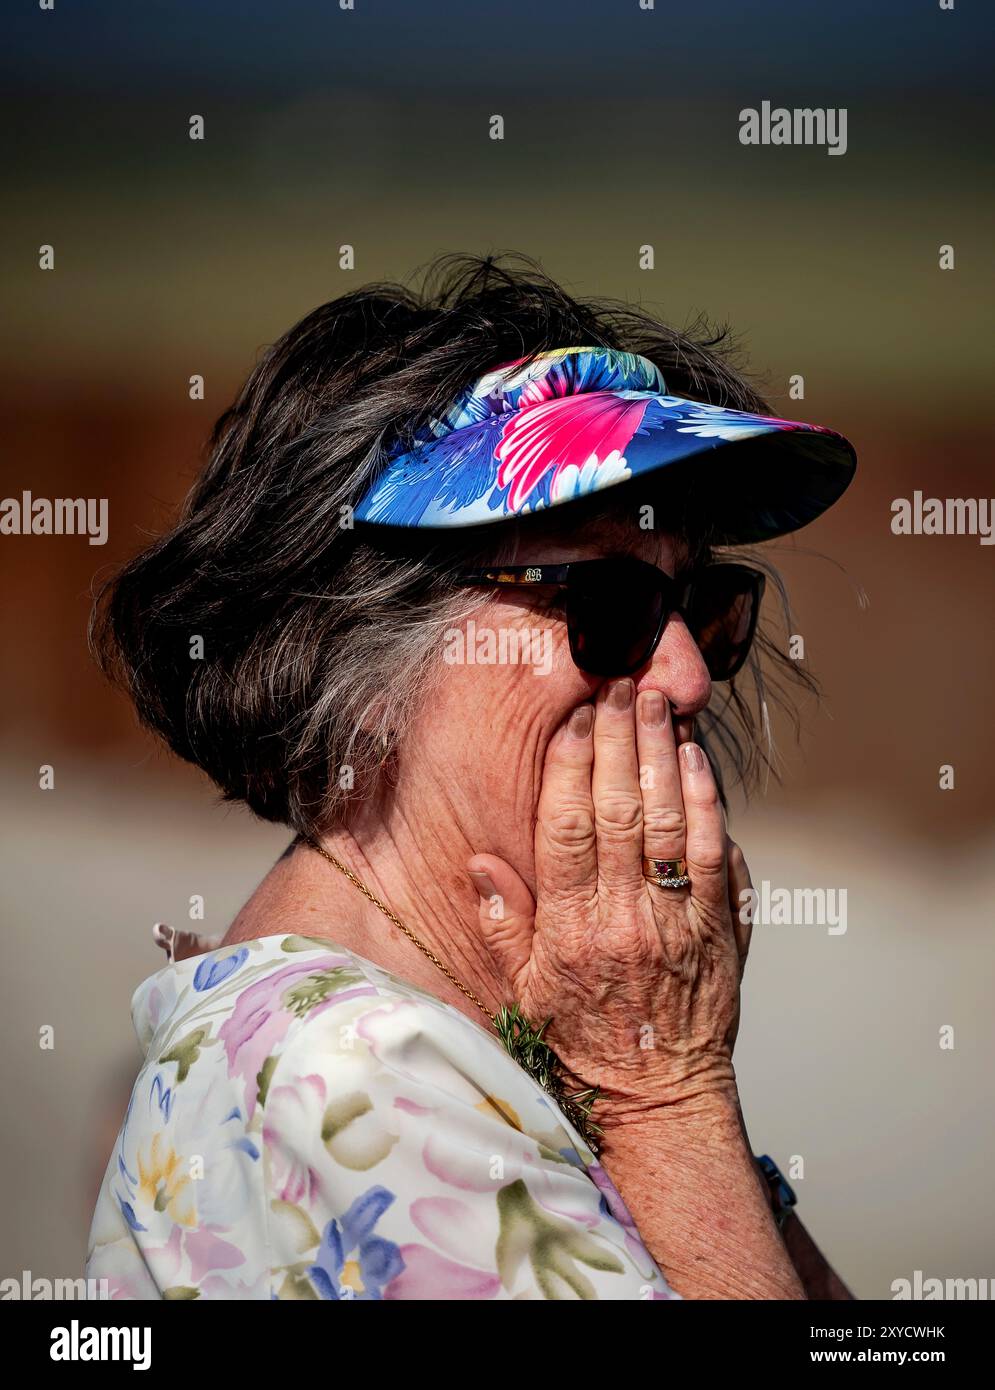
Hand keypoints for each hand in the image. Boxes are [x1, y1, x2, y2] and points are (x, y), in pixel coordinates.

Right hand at [468, 678, 753, 1124]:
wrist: (660, 1095)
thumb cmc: (585, 1042)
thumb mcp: (524, 993)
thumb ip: (505, 924)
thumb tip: (481, 862)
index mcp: (571, 931)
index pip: (567, 830)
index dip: (570, 768)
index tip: (573, 719)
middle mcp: (625, 918)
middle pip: (620, 810)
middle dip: (619, 740)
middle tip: (619, 684)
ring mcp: (678, 920)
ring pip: (668, 820)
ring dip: (662, 754)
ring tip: (656, 701)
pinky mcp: (720, 926)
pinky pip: (712, 852)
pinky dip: (706, 800)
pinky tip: (696, 759)